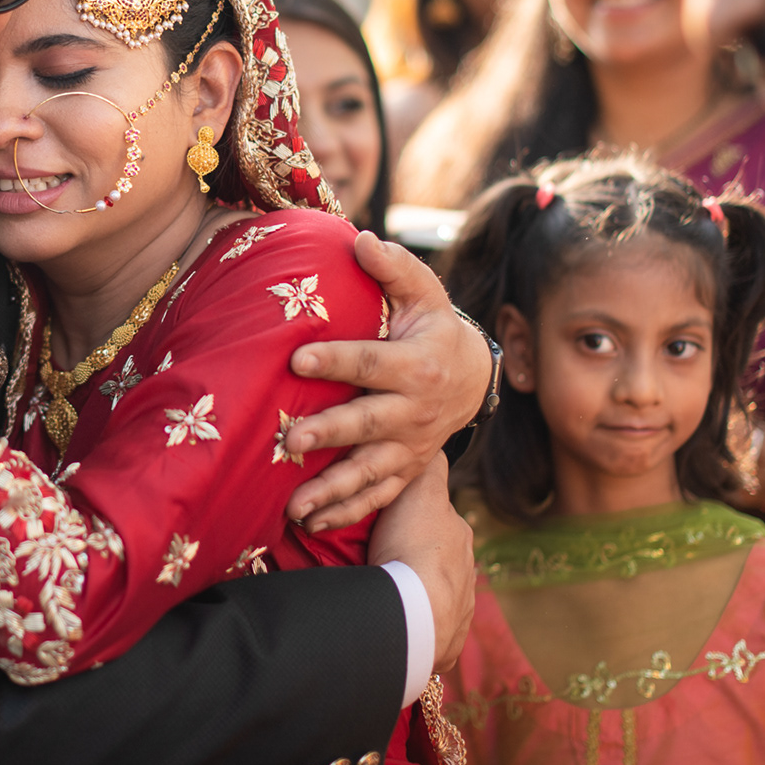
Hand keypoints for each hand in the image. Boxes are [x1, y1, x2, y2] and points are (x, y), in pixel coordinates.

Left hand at [281, 233, 488, 531]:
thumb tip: (362, 240)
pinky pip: (377, 496)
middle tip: (292, 440)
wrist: (472, 375)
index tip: (297, 359)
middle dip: (331, 432)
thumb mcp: (423, 291)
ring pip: (371, 471)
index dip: (336, 360)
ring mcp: (411, 445)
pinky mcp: (407, 469)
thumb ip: (393, 268)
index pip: (371, 362)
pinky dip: (347, 513)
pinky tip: (310, 524)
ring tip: (295, 505)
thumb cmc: (432, 325)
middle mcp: (416, 410)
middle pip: (369, 423)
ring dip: (334, 490)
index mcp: (418, 364)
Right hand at [368, 454, 472, 671]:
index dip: (414, 518)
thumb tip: (435, 445)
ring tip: (387, 594)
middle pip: (439, 558)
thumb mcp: (418, 492)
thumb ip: (427, 469)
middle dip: (416, 559)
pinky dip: (418, 628)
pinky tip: (399, 625)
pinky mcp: (448, 643)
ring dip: (417, 594)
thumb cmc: (412, 548)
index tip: (390, 525)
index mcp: (459, 536)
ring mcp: (460, 609)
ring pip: (437, 595)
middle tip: (382, 560)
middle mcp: (467, 571)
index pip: (439, 519)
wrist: (418, 611)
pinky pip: (433, 632)